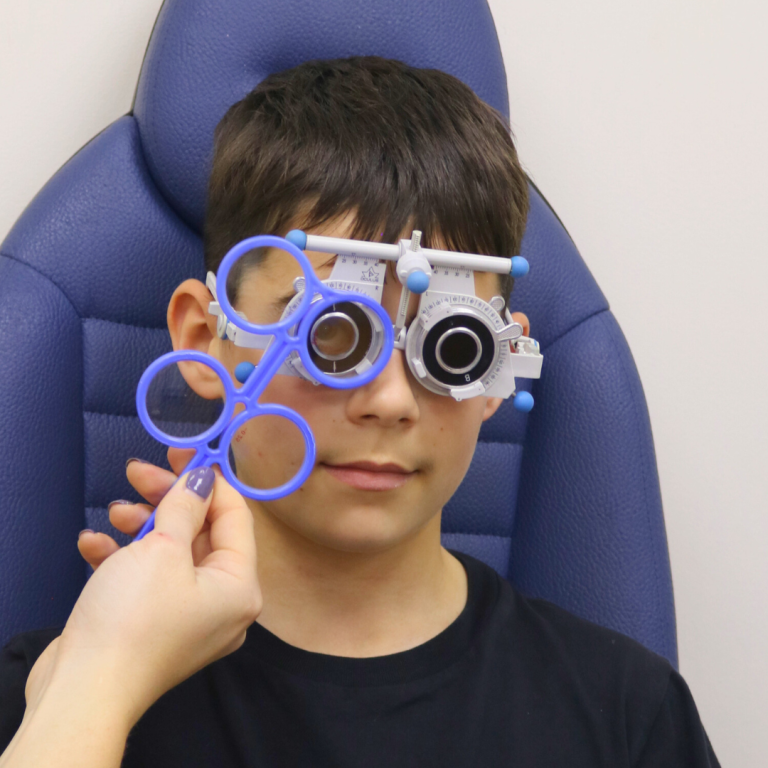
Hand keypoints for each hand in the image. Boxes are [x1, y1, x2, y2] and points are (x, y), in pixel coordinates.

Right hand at [28, 460, 261, 726]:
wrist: (82, 693)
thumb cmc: (133, 619)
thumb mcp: (163, 549)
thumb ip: (186, 506)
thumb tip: (203, 475)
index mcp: (240, 586)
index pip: (236, 517)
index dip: (211, 480)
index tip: (184, 453)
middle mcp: (222, 603)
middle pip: (202, 532)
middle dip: (168, 500)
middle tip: (137, 473)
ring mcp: (188, 617)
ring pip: (172, 553)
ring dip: (142, 527)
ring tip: (114, 513)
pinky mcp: (154, 625)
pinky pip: (147, 580)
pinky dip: (122, 559)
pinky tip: (93, 545)